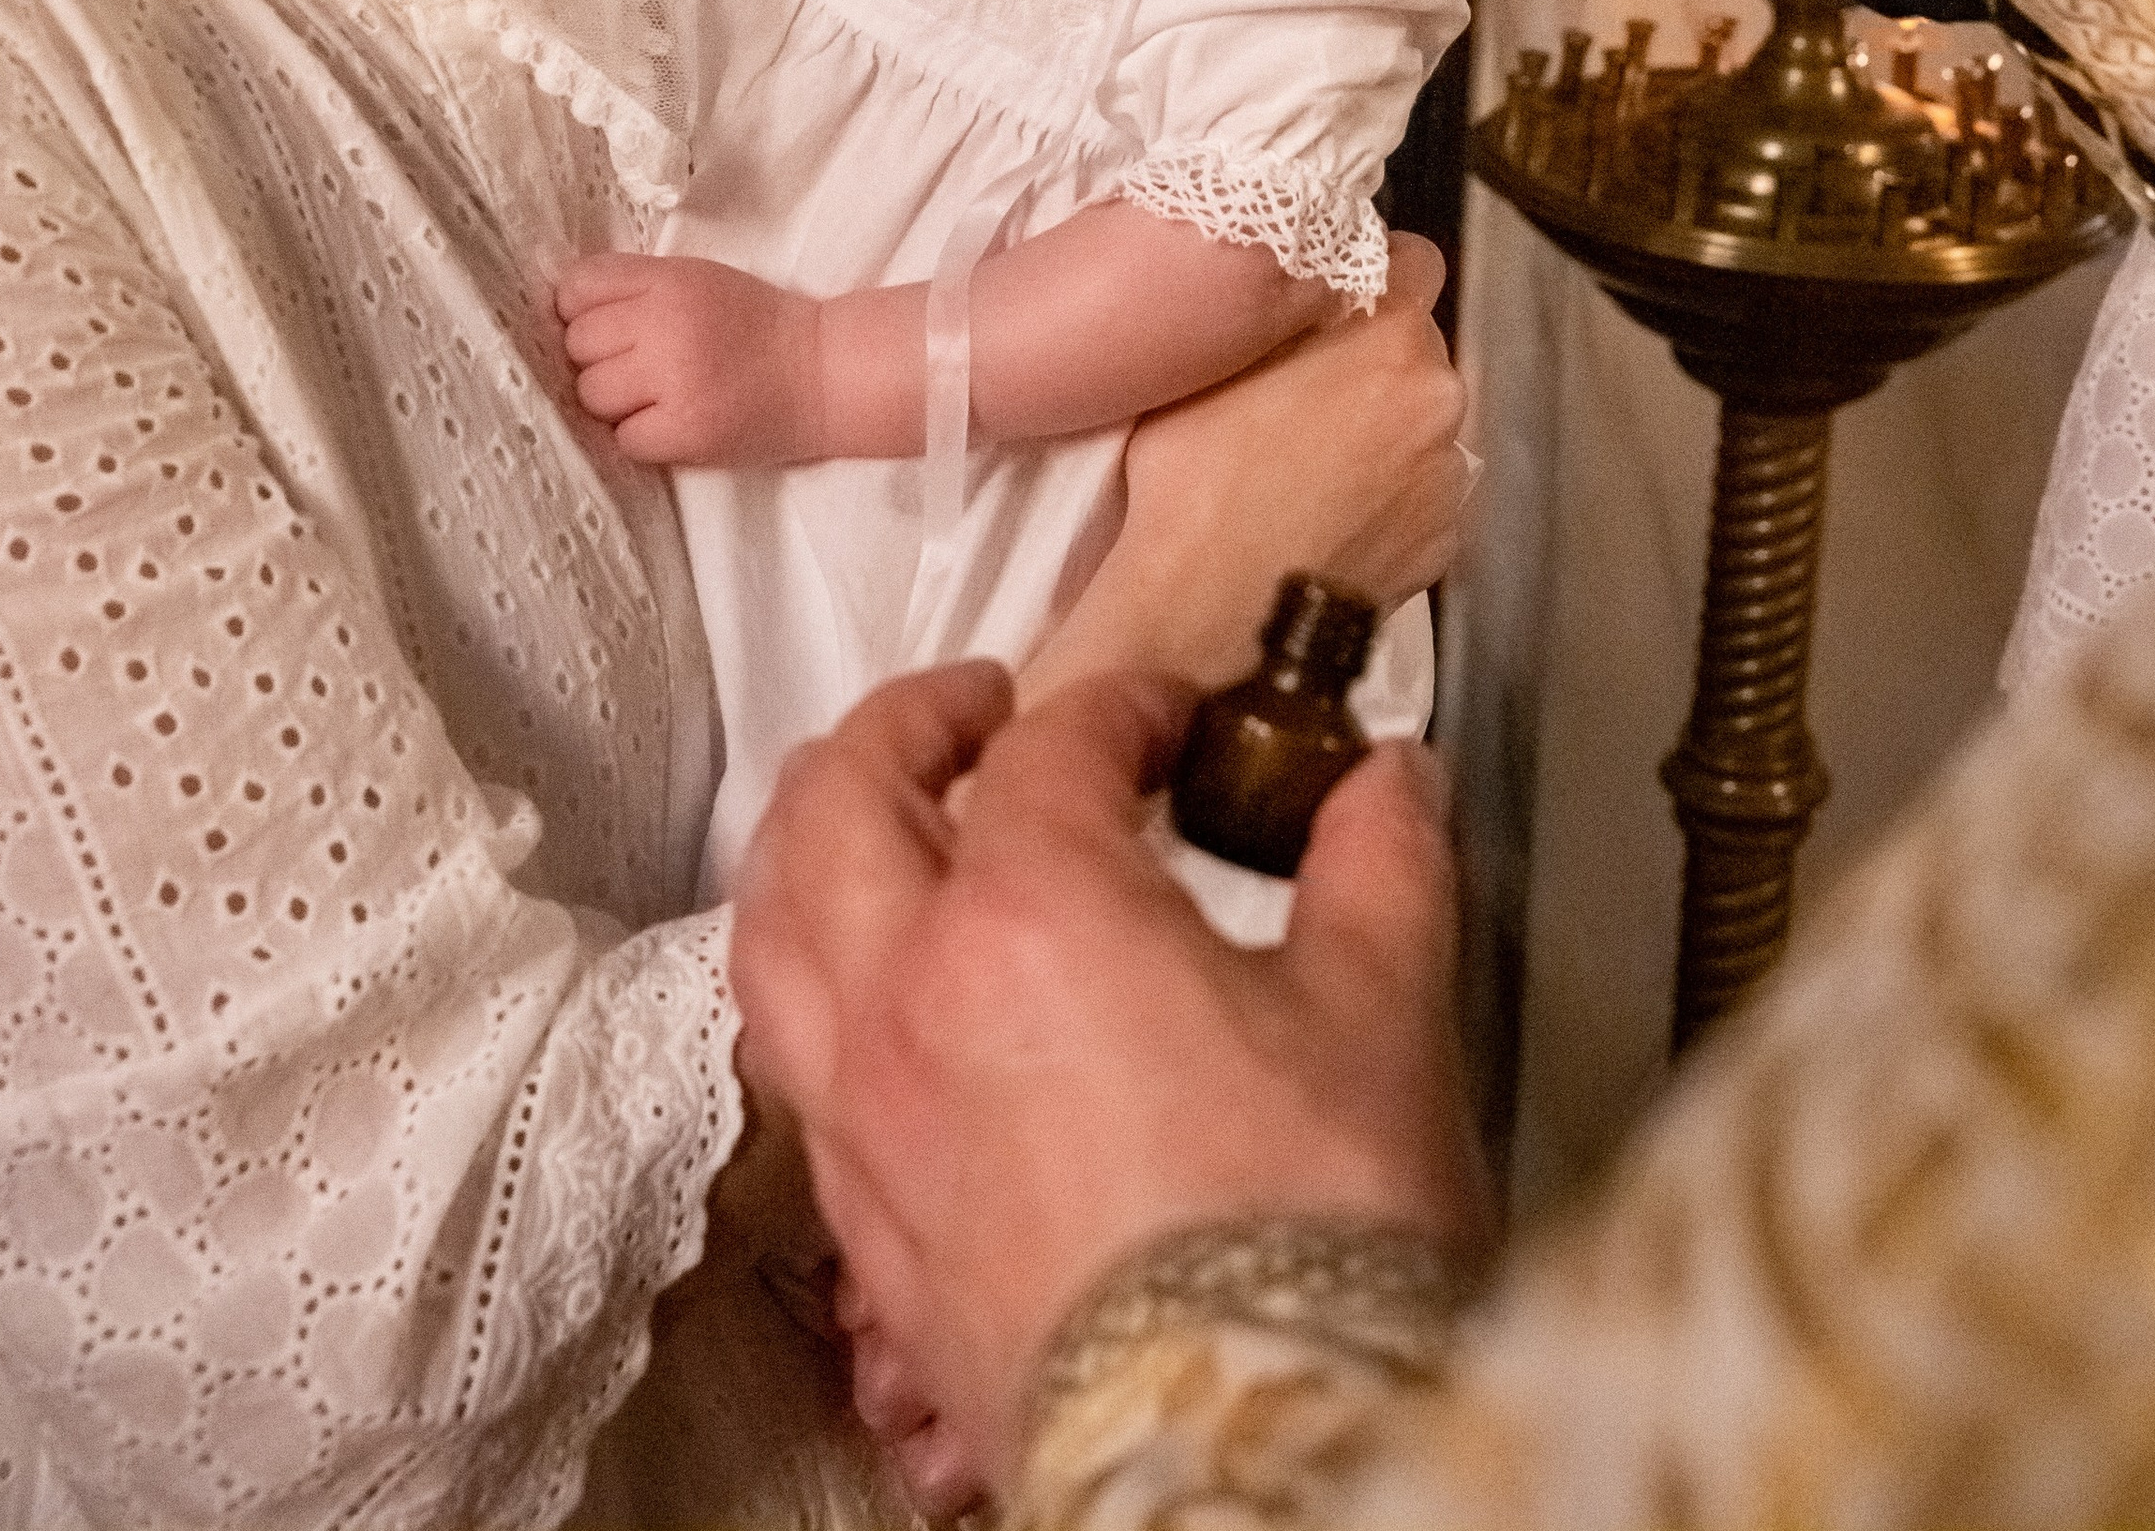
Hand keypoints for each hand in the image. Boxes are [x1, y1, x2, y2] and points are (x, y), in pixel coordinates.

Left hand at [555, 250, 821, 465]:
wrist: (822, 373)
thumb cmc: (756, 325)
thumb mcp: (700, 280)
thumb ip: (638, 287)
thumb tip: (565, 311)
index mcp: (670, 281)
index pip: (579, 288)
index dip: (581, 311)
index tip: (604, 326)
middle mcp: (666, 326)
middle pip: (579, 344)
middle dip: (599, 358)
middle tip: (637, 366)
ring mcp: (674, 381)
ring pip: (592, 394)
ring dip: (614, 401)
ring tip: (653, 397)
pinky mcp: (684, 432)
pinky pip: (622, 438)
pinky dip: (640, 436)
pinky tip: (670, 423)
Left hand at [731, 664, 1487, 1485]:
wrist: (1247, 1448)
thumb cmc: (1307, 1239)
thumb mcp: (1382, 1012)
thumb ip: (1378, 862)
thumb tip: (1385, 783)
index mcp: (1031, 916)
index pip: (1053, 748)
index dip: (1122, 706)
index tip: (1176, 719)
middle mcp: (911, 1002)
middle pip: (840, 805)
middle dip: (906, 728)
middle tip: (976, 710)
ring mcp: (866, 1121)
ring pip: (770, 933)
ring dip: (816, 848)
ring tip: (875, 824)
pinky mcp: (862, 1230)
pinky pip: (790, 1065)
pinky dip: (813, 988)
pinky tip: (876, 1000)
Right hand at [1025, 233, 1472, 700]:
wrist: (1208, 609)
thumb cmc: (1196, 479)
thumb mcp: (1215, 361)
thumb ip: (1283, 319)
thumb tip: (1306, 301)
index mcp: (1389, 337)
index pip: (1417, 260)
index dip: (1378, 275)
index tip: (1341, 303)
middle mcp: (1439, 398)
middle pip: (1417, 351)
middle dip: (1374, 364)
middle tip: (1309, 397)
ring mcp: (1447, 477)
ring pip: (1422, 427)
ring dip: (1387, 435)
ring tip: (1317, 472)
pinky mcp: (1443, 543)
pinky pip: (1421, 498)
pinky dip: (1390, 501)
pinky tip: (1331, 520)